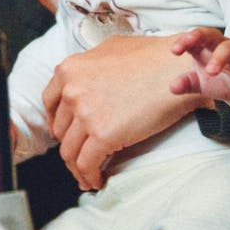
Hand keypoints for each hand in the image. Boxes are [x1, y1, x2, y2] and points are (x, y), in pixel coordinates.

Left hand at [42, 34, 206, 190]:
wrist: (179, 69)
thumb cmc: (153, 57)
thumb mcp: (111, 48)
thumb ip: (93, 63)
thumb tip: (90, 75)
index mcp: (69, 70)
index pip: (50, 102)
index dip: (56, 121)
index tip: (63, 132)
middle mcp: (71, 91)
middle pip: (60, 129)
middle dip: (70, 144)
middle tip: (81, 154)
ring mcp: (85, 113)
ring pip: (69, 151)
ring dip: (76, 167)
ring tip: (87, 176)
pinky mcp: (102, 134)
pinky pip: (86, 163)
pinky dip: (88, 176)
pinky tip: (97, 181)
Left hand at [171, 27, 229, 102]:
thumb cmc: (220, 80)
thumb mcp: (201, 83)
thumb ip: (187, 83)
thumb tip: (173, 87)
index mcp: (206, 47)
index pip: (194, 37)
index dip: (184, 41)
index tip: (174, 51)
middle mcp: (223, 46)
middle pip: (212, 34)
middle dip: (199, 39)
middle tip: (189, 54)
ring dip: (219, 58)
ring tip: (211, 72)